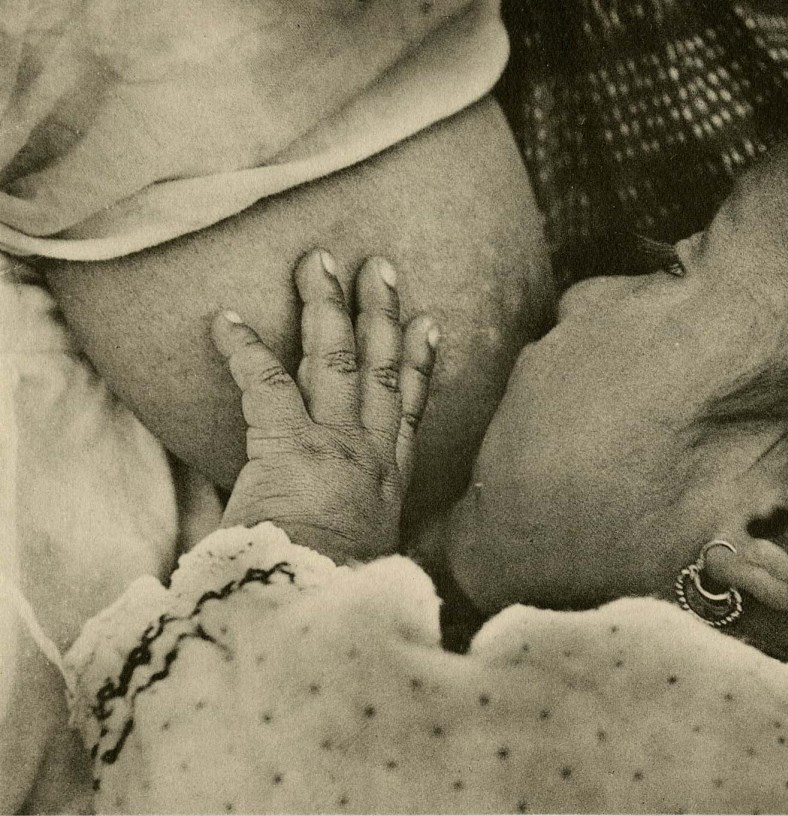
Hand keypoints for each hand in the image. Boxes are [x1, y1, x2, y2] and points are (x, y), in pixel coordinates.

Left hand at [210, 251, 438, 561]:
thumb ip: (366, 537)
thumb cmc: (337, 590)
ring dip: (328, 306)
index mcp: (389, 479)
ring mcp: (333, 442)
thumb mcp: (369, 561)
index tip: (429, 324)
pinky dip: (243, 349)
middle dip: (379, 313)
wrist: (318, 605)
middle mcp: (369, 451)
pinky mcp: (288, 443)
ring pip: (336, 358)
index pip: (407, 407)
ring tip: (321, 262)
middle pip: (378, 367)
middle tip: (378, 267)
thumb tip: (358, 545)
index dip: (419, 361)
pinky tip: (226, 317)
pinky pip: (264, 382)